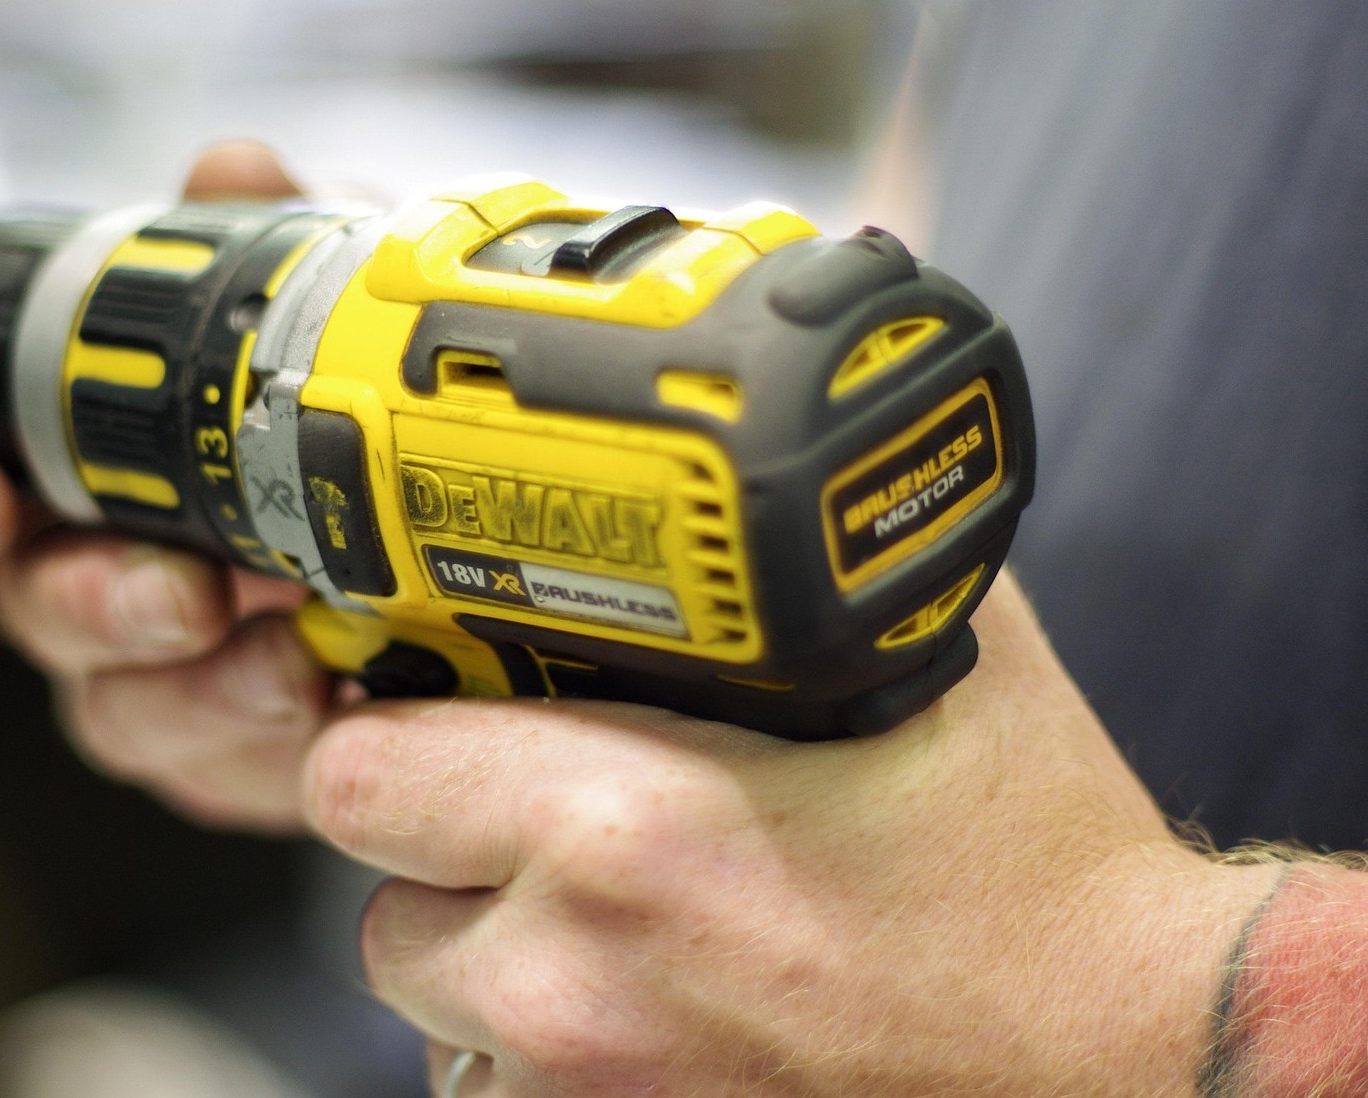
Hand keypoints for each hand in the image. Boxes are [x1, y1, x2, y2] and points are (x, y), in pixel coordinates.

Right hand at [0, 140, 331, 830]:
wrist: (454, 528)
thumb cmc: (344, 419)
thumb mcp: (328, 319)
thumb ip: (273, 247)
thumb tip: (231, 169)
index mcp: (75, 482)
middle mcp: (101, 585)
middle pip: (34, 619)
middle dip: (95, 605)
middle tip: (181, 593)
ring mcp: (173, 683)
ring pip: (131, 716)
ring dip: (205, 694)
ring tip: (296, 665)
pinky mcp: (251, 759)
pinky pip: (239, 781)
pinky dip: (290, 750)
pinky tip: (353, 709)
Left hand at [303, 575, 1279, 1095]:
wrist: (1134, 1053)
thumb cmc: (1036, 874)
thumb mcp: (928, 663)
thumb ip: (813, 559)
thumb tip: (791, 458)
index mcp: (625, 828)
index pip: (359, 766)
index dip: (386, 721)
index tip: (431, 702)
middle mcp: (577, 976)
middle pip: (373, 886)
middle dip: (431, 835)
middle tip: (522, 802)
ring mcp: (589, 1089)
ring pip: (428, 997)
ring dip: (479, 944)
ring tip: (592, 908)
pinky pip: (493, 1085)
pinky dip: (533, 1041)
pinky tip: (634, 1000)